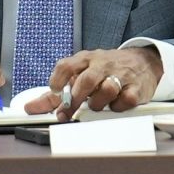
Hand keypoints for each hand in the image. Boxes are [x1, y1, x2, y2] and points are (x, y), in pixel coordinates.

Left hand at [32, 47, 165, 120]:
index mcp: (86, 59)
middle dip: (75, 99)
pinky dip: (117, 107)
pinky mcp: (136, 88)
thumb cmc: (106, 69)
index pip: (67, 65)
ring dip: (97, 103)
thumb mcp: (81, 74)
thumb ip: (55, 94)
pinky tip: (114, 105)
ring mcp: (120, 75)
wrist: (142, 61)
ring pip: (107, 89)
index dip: (57, 79)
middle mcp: (103, 65)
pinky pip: (125, 100)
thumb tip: (31, 107)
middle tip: (66, 113)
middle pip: (87, 79)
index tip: (54, 92)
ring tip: (96, 106)